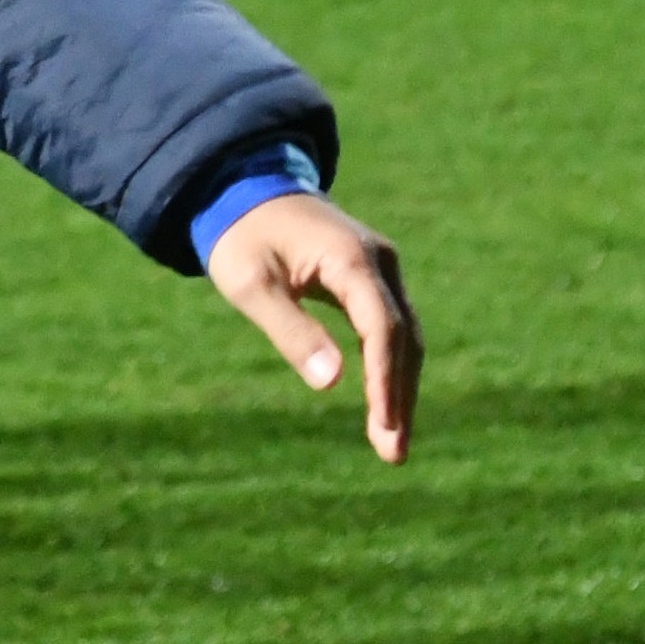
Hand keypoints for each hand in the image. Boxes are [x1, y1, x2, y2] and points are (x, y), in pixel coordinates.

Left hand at [207, 192, 419, 463]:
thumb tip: (331, 382)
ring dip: (399, 388)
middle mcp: (378, 261)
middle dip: (399, 396)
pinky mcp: (372, 277)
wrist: (244, 189)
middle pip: (402, 337)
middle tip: (393, 454)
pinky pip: (390, 327)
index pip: (381, 328)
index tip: (384, 425)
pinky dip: (389, 366)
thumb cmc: (242, 237)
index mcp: (351, 259)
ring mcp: (380, 267)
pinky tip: (384, 404)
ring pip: (403, 335)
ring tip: (392, 444)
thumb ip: (290, 330)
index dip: (385, 380)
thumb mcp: (252, 284)